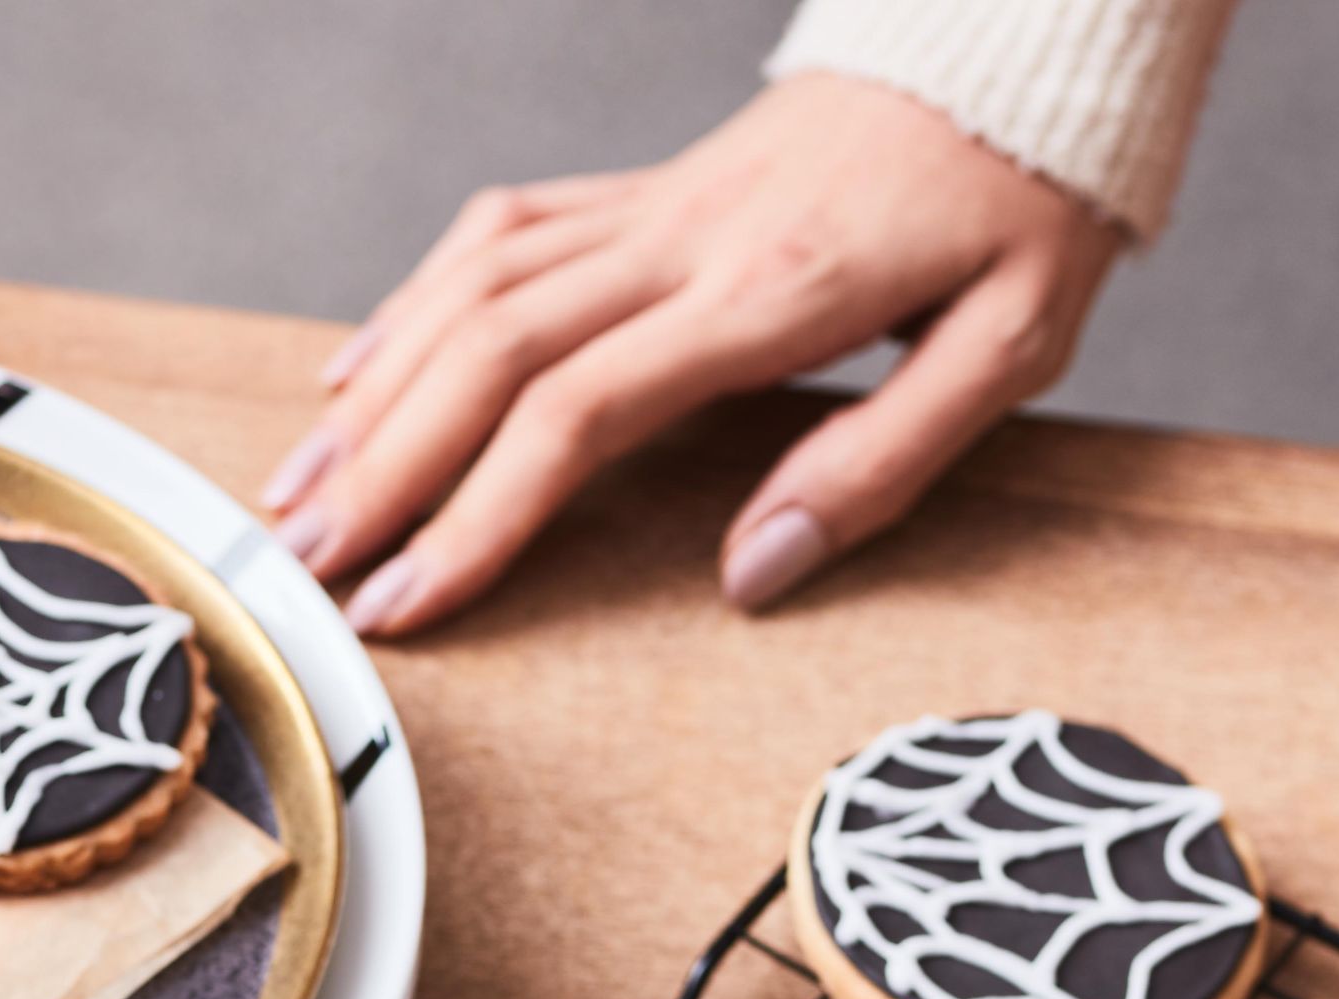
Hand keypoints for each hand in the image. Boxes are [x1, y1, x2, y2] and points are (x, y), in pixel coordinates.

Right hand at [264, 75, 1120, 635]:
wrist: (1033, 37)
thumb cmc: (1031, 198)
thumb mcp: (1008, 348)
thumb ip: (878, 464)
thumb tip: (746, 574)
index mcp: (765, 294)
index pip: (576, 413)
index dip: (476, 517)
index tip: (406, 602)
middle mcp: (685, 239)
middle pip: (490, 353)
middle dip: (384, 470)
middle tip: (305, 567)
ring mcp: (657, 203)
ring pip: (474, 287)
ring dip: (377, 394)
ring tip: (305, 488)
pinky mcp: (652, 186)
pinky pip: (504, 232)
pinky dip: (417, 301)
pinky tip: (362, 369)